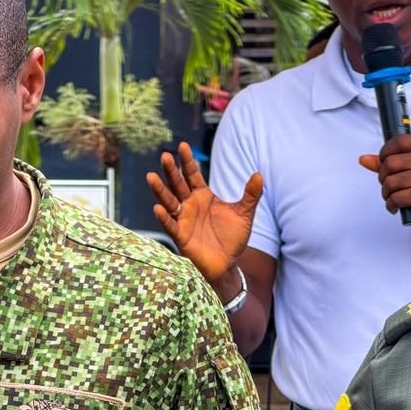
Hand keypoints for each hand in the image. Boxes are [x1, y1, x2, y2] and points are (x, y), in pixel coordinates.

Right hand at [147, 143, 261, 283]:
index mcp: (203, 196)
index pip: (192, 175)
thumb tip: (259, 174)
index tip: (182, 145)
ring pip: (168, 202)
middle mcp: (190, 205)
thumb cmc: (233, 239)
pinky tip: (157, 208)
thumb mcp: (244, 214)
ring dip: (160, 190)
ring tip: (151, 177)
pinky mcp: (181, 236)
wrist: (228, 264)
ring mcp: (183, 220)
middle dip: (171, 171)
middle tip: (164, 156)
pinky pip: (170, 225)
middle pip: (177, 184)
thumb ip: (250, 194)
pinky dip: (164, 217)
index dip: (187, 161)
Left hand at [359, 135, 410, 231]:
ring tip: (395, 197)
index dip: (385, 152)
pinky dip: (391, 205)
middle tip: (390, 186)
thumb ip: (389, 163)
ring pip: (390, 182)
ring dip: (387, 194)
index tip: (384, 162)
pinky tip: (397, 206)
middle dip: (383, 178)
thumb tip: (364, 159)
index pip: (400, 141)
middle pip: (389, 163)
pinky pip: (395, 198)